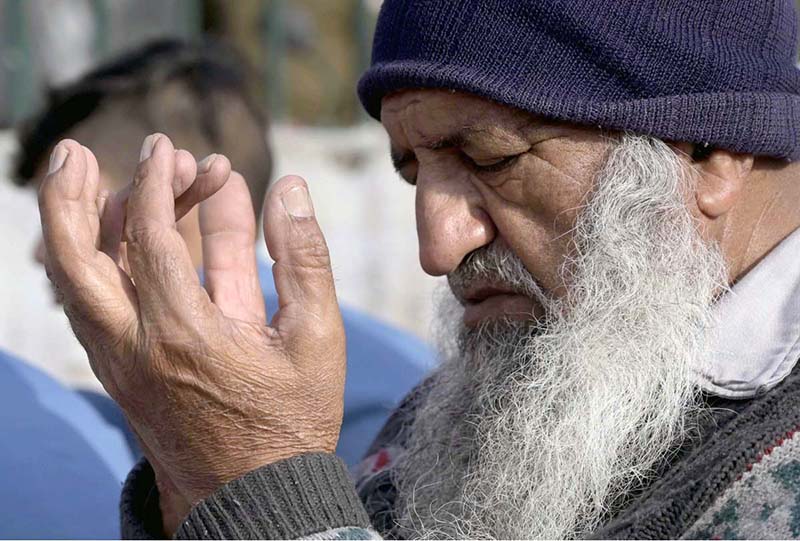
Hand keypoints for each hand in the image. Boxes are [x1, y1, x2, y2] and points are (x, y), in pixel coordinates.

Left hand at [38, 135, 345, 521]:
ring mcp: (120, 364)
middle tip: (77, 151)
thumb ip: (304, 257)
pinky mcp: (120, 375)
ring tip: (87, 180)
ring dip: (74, 228)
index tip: (171, 150)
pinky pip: (90, 308)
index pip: (149, 236)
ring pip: (73, 284)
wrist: (255, 500)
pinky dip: (94, 265)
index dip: (157, 182)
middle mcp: (136, 347)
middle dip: (69, 196)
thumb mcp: (317, 339)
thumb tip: (291, 187)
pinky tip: (111, 237)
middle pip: (73, 259)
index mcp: (185, 334)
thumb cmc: (292, 423)